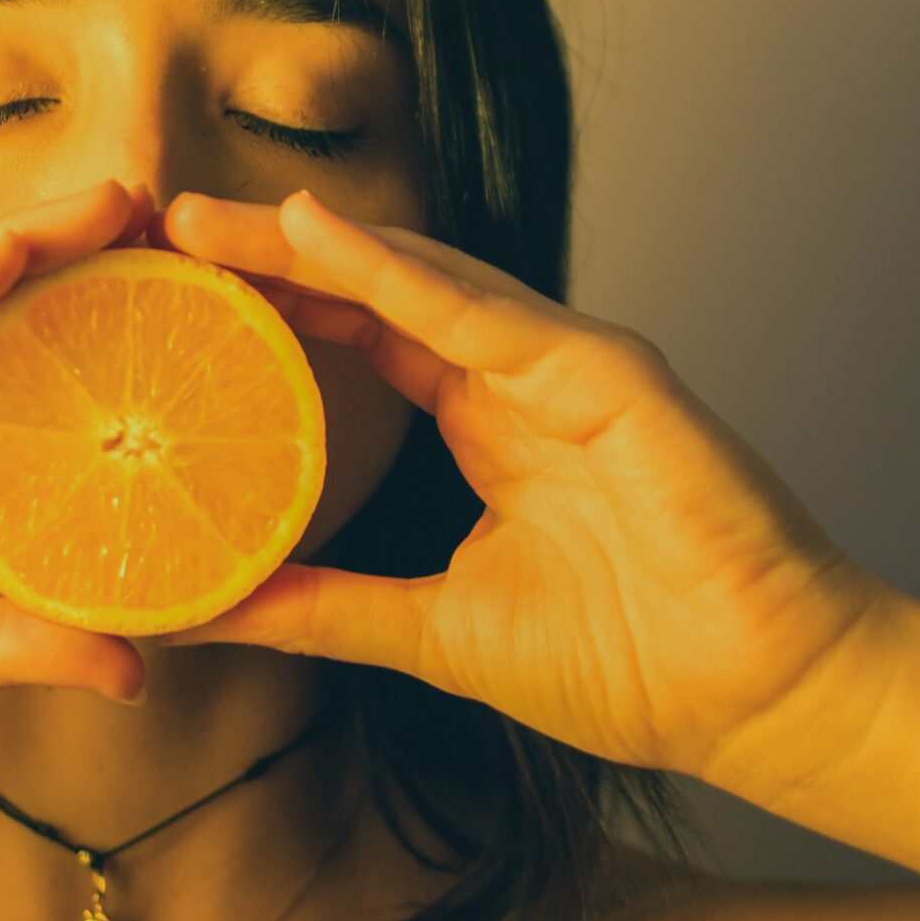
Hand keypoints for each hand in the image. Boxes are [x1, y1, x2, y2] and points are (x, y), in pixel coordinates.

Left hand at [151, 188, 902, 783]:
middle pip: (374, 289)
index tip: (169, 292)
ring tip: (213, 221)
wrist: (757, 699)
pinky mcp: (610, 375)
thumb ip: (324, 608)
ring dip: (312, 245)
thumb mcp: (432, 633)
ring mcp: (566, 365)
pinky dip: (398, 272)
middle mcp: (520, 375)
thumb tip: (204, 609)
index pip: (359, 336)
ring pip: (420, 277)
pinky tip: (318, 236)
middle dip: (270, 255)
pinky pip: (485, 315)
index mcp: (488, 422)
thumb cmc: (632, 665)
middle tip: (162, 226)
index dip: (269, 308)